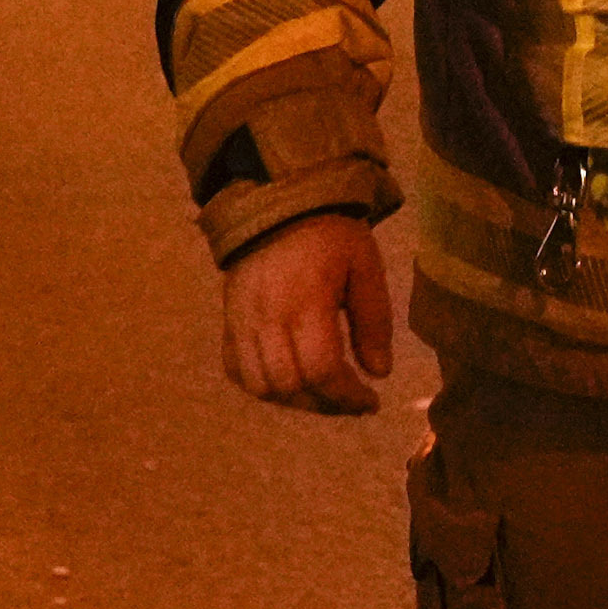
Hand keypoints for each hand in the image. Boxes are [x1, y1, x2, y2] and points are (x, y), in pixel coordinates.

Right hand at [221, 212, 399, 415]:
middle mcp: (267, 317)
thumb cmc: (329, 235)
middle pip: (290, 386)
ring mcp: (241, 321)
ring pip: (260, 386)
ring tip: (322, 394)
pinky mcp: (228, 321)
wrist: (276, 205)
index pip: (322, 369)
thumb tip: (378, 373)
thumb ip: (374, 320)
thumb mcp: (365, 266)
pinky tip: (289, 380)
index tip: (370, 402)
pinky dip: (262, 386)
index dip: (347, 396)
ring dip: (294, 400)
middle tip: (350, 402)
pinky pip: (236, 370)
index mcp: (306, 300)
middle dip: (325, 404)